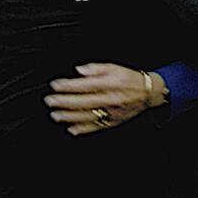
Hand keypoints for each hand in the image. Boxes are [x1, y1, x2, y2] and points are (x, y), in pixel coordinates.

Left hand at [43, 63, 165, 135]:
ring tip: (55, 115)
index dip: (68, 85)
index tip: (55, 85)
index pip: (85, 85)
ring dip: (69, 116)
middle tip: (49, 101)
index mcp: (110, 84)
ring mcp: (111, 112)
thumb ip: (96, 68)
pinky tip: (71, 128)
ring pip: (87, 116)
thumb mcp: (114, 67)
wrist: (148, 93)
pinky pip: (96, 127)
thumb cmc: (130, 79)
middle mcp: (110, 99)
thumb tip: (79, 71)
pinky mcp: (113, 121)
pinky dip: (82, 129)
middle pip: (83, 102)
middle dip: (64, 102)